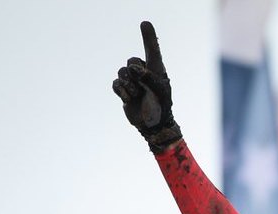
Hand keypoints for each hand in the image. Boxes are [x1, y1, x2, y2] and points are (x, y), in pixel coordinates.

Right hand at [112, 21, 182, 153]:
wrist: (153, 125)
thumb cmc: (161, 107)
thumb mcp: (160, 91)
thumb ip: (149, 77)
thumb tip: (133, 68)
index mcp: (156, 70)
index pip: (152, 49)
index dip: (148, 36)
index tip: (145, 23)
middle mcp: (143, 72)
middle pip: (131, 60)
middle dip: (135, 73)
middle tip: (143, 87)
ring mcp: (132, 81)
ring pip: (122, 72)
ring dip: (129, 85)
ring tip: (138, 95)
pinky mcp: (124, 90)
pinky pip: (116, 84)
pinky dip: (122, 92)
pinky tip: (130, 99)